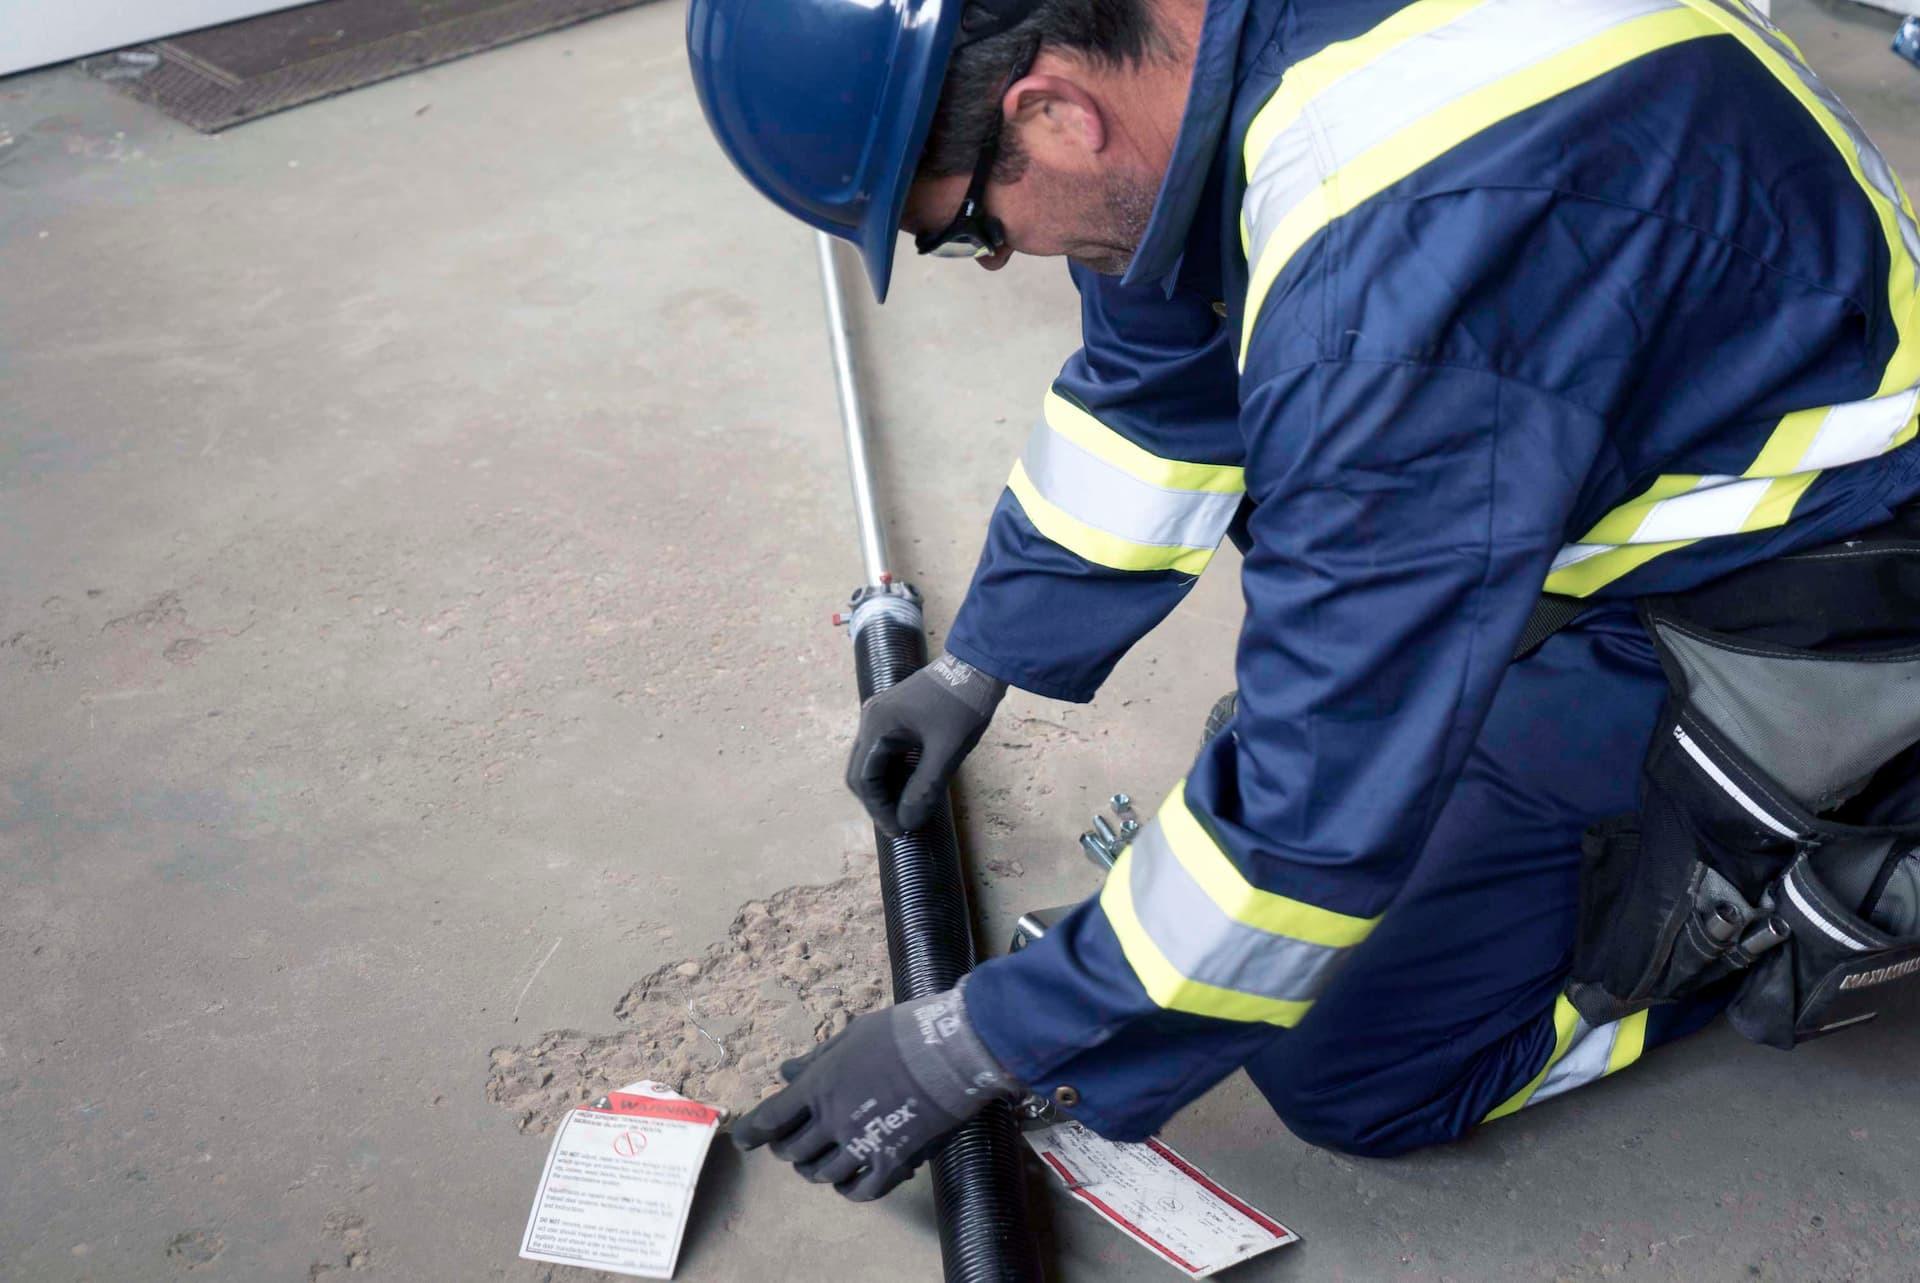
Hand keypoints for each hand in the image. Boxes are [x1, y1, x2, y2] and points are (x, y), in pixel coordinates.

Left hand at [733, 986, 1019, 1200]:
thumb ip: (817, 1059)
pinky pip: (859, 1190)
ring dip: (817, 1169)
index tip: (745, 1141)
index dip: (752, 1134)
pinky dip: (849, 1188)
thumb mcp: (851, 1036)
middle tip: (792, 1145)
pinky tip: (850, 1180)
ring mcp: (861, 1144)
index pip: (771, 1119)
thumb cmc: (900, 1033)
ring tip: (821, 1163)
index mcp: (818, 1085)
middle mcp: (832, 1119)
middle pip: (793, 1151)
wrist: (950, 1050)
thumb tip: (786, 1071)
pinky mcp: (892, 1161)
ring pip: (822, 1174)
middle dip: (787, 1150)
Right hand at [847, 653, 1006, 835]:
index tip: (898, 830)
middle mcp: (871, 719)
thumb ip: (924, 789)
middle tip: (901, 825)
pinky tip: (911, 787)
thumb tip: (907, 822)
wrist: (979, 665)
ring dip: (887, 788)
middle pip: (861, 771)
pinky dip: (895, 773)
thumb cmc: (963, 706)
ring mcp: (881, 715)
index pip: (864, 778)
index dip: (879, 809)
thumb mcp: (946, 751)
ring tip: (908, 810)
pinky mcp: (894, 715)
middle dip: (879, 801)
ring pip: (873, 762)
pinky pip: (885, 751)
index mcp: (878, 725)